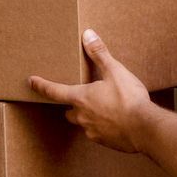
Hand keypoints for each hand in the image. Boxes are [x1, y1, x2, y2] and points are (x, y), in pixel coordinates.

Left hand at [27, 29, 155, 153]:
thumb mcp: (115, 71)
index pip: (54, 91)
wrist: (145, 129)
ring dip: (89, 116)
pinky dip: (103, 126)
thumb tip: (88, 35)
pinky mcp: (105, 141)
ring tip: (104, 108)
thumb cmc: (129, 99)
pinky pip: (98, 133)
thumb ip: (100, 54)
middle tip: (82, 97)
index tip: (31, 82)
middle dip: (72, 104)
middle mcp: (82, 116)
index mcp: (81, 98)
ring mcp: (92, 131)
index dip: (41, 86)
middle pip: (69, 111)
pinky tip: (115, 121)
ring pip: (83, 123)